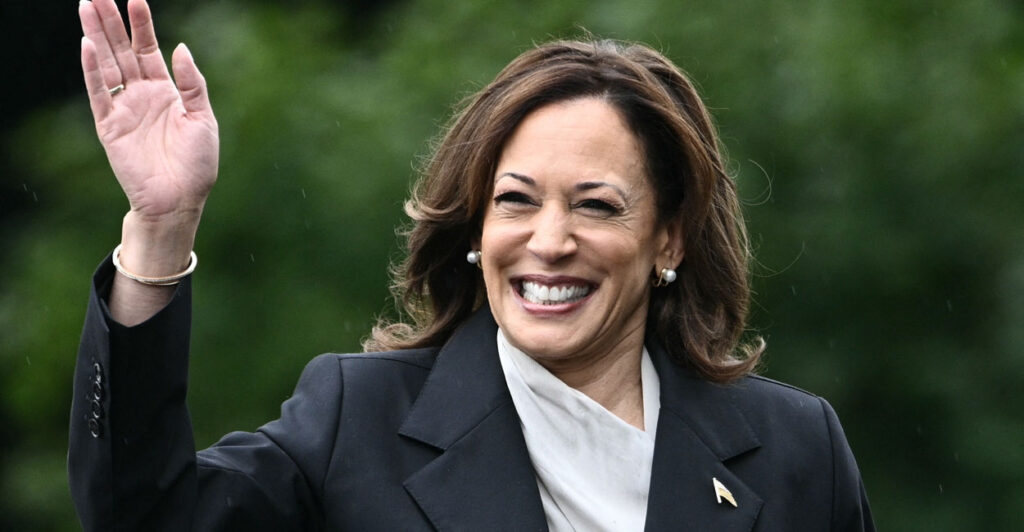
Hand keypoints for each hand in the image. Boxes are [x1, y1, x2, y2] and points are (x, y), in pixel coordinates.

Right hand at [79, 0, 217, 224]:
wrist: (179, 200)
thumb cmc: (197, 165)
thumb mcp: (204, 119)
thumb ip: (192, 84)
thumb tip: (180, 48)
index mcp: (166, 92)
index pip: (149, 50)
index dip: (143, 26)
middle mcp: (142, 96)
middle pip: (123, 51)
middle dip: (112, 22)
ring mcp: (124, 109)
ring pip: (107, 65)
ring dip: (97, 37)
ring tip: (87, 7)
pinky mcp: (109, 126)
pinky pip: (98, 93)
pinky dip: (92, 70)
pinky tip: (87, 46)